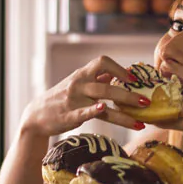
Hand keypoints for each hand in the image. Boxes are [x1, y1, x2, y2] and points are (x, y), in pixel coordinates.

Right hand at [20, 56, 150, 136]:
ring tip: (139, 121)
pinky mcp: (69, 115)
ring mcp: (74, 100)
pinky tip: (104, 109)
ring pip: (102, 102)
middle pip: (107, 86)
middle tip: (146, 102)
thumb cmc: (61, 99)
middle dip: (129, 95)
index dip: (119, 69)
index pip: (102, 62)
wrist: (36, 115)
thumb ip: (97, 79)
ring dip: (122, 112)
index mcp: (82, 74)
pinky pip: (84, 112)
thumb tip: (119, 73)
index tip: (133, 78)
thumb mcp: (77, 84)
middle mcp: (79, 84)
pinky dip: (93, 109)